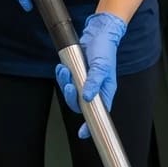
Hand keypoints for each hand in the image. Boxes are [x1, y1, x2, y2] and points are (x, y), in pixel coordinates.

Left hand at [56, 12, 126, 139]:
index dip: (91, 125)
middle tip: (69, 86)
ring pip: (71, 92)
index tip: (83, 134)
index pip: (98, 113)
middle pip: (79, 104)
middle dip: (71, 97)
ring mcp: (85, 81)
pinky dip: (62, 75)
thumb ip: (94, 82)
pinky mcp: (77, 73)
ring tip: (65, 71)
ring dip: (65, 83)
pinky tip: (62, 68)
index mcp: (105, 91)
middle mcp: (94, 89)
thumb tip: (86, 97)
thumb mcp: (102, 66)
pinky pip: (66, 80)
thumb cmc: (105, 49)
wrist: (98, 33)